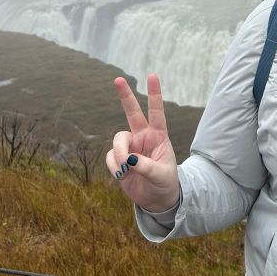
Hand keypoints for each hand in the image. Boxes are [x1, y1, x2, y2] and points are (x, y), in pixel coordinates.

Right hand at [106, 73, 180, 211]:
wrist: (156, 199)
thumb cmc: (165, 183)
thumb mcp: (161, 175)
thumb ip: (146, 166)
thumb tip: (129, 159)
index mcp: (158, 135)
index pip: (156, 111)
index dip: (154, 94)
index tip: (152, 75)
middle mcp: (142, 137)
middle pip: (132, 112)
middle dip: (125, 96)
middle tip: (118, 79)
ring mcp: (130, 147)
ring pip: (117, 139)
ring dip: (120, 154)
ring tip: (127, 169)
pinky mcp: (119, 159)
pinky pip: (111, 157)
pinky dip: (115, 166)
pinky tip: (123, 175)